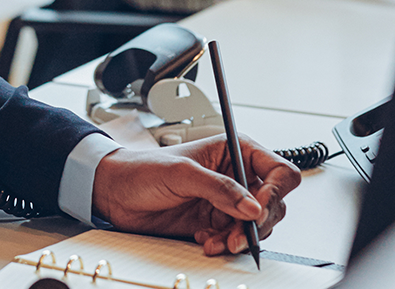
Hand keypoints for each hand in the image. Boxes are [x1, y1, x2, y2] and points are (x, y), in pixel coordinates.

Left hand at [91, 136, 299, 254]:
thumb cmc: (142, 169)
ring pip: (256, 225)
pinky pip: (235, 238)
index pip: (278, 171)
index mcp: (234, 151)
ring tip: (217, 241)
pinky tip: (205, 240)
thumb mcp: (182, 173)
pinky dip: (224, 244)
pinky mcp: (216, 221)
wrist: (115, 193)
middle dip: (257, 223)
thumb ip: (219, 189)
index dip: (275, 191)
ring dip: (239, 237)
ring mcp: (227, 201)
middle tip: (237, 235)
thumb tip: (253, 207)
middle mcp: (235, 176)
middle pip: (273, 203)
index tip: (258, 209)